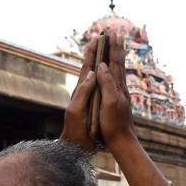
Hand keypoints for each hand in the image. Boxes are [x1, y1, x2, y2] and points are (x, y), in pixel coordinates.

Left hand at [60, 38, 100, 152]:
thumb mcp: (76, 110)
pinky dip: (106, 77)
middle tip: (103, 38)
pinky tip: (110, 75)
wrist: (76, 147)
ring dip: (102, 62)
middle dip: (97, 53)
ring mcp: (91, 99)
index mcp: (81, 91)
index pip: (87, 68)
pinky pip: (102, 87)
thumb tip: (93, 73)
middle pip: (92, 68)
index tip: (97, 39)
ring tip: (108, 50)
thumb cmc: (75, 130)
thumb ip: (83, 92)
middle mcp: (86, 92)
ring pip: (98, 76)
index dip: (91, 54)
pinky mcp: (96, 107)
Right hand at [94, 36, 135, 148]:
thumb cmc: (114, 124)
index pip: (116, 62)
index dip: (114, 48)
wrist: (122, 141)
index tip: (112, 34)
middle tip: (116, 34)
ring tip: (115, 46)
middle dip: (116, 48)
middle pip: (119, 64)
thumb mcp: (109, 103)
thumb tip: (103, 65)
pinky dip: (114, 70)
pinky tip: (113, 71)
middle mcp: (120, 88)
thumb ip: (107, 83)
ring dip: (116, 57)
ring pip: (118, 71)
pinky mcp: (117, 102)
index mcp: (118, 87)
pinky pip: (115, 80)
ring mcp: (120, 95)